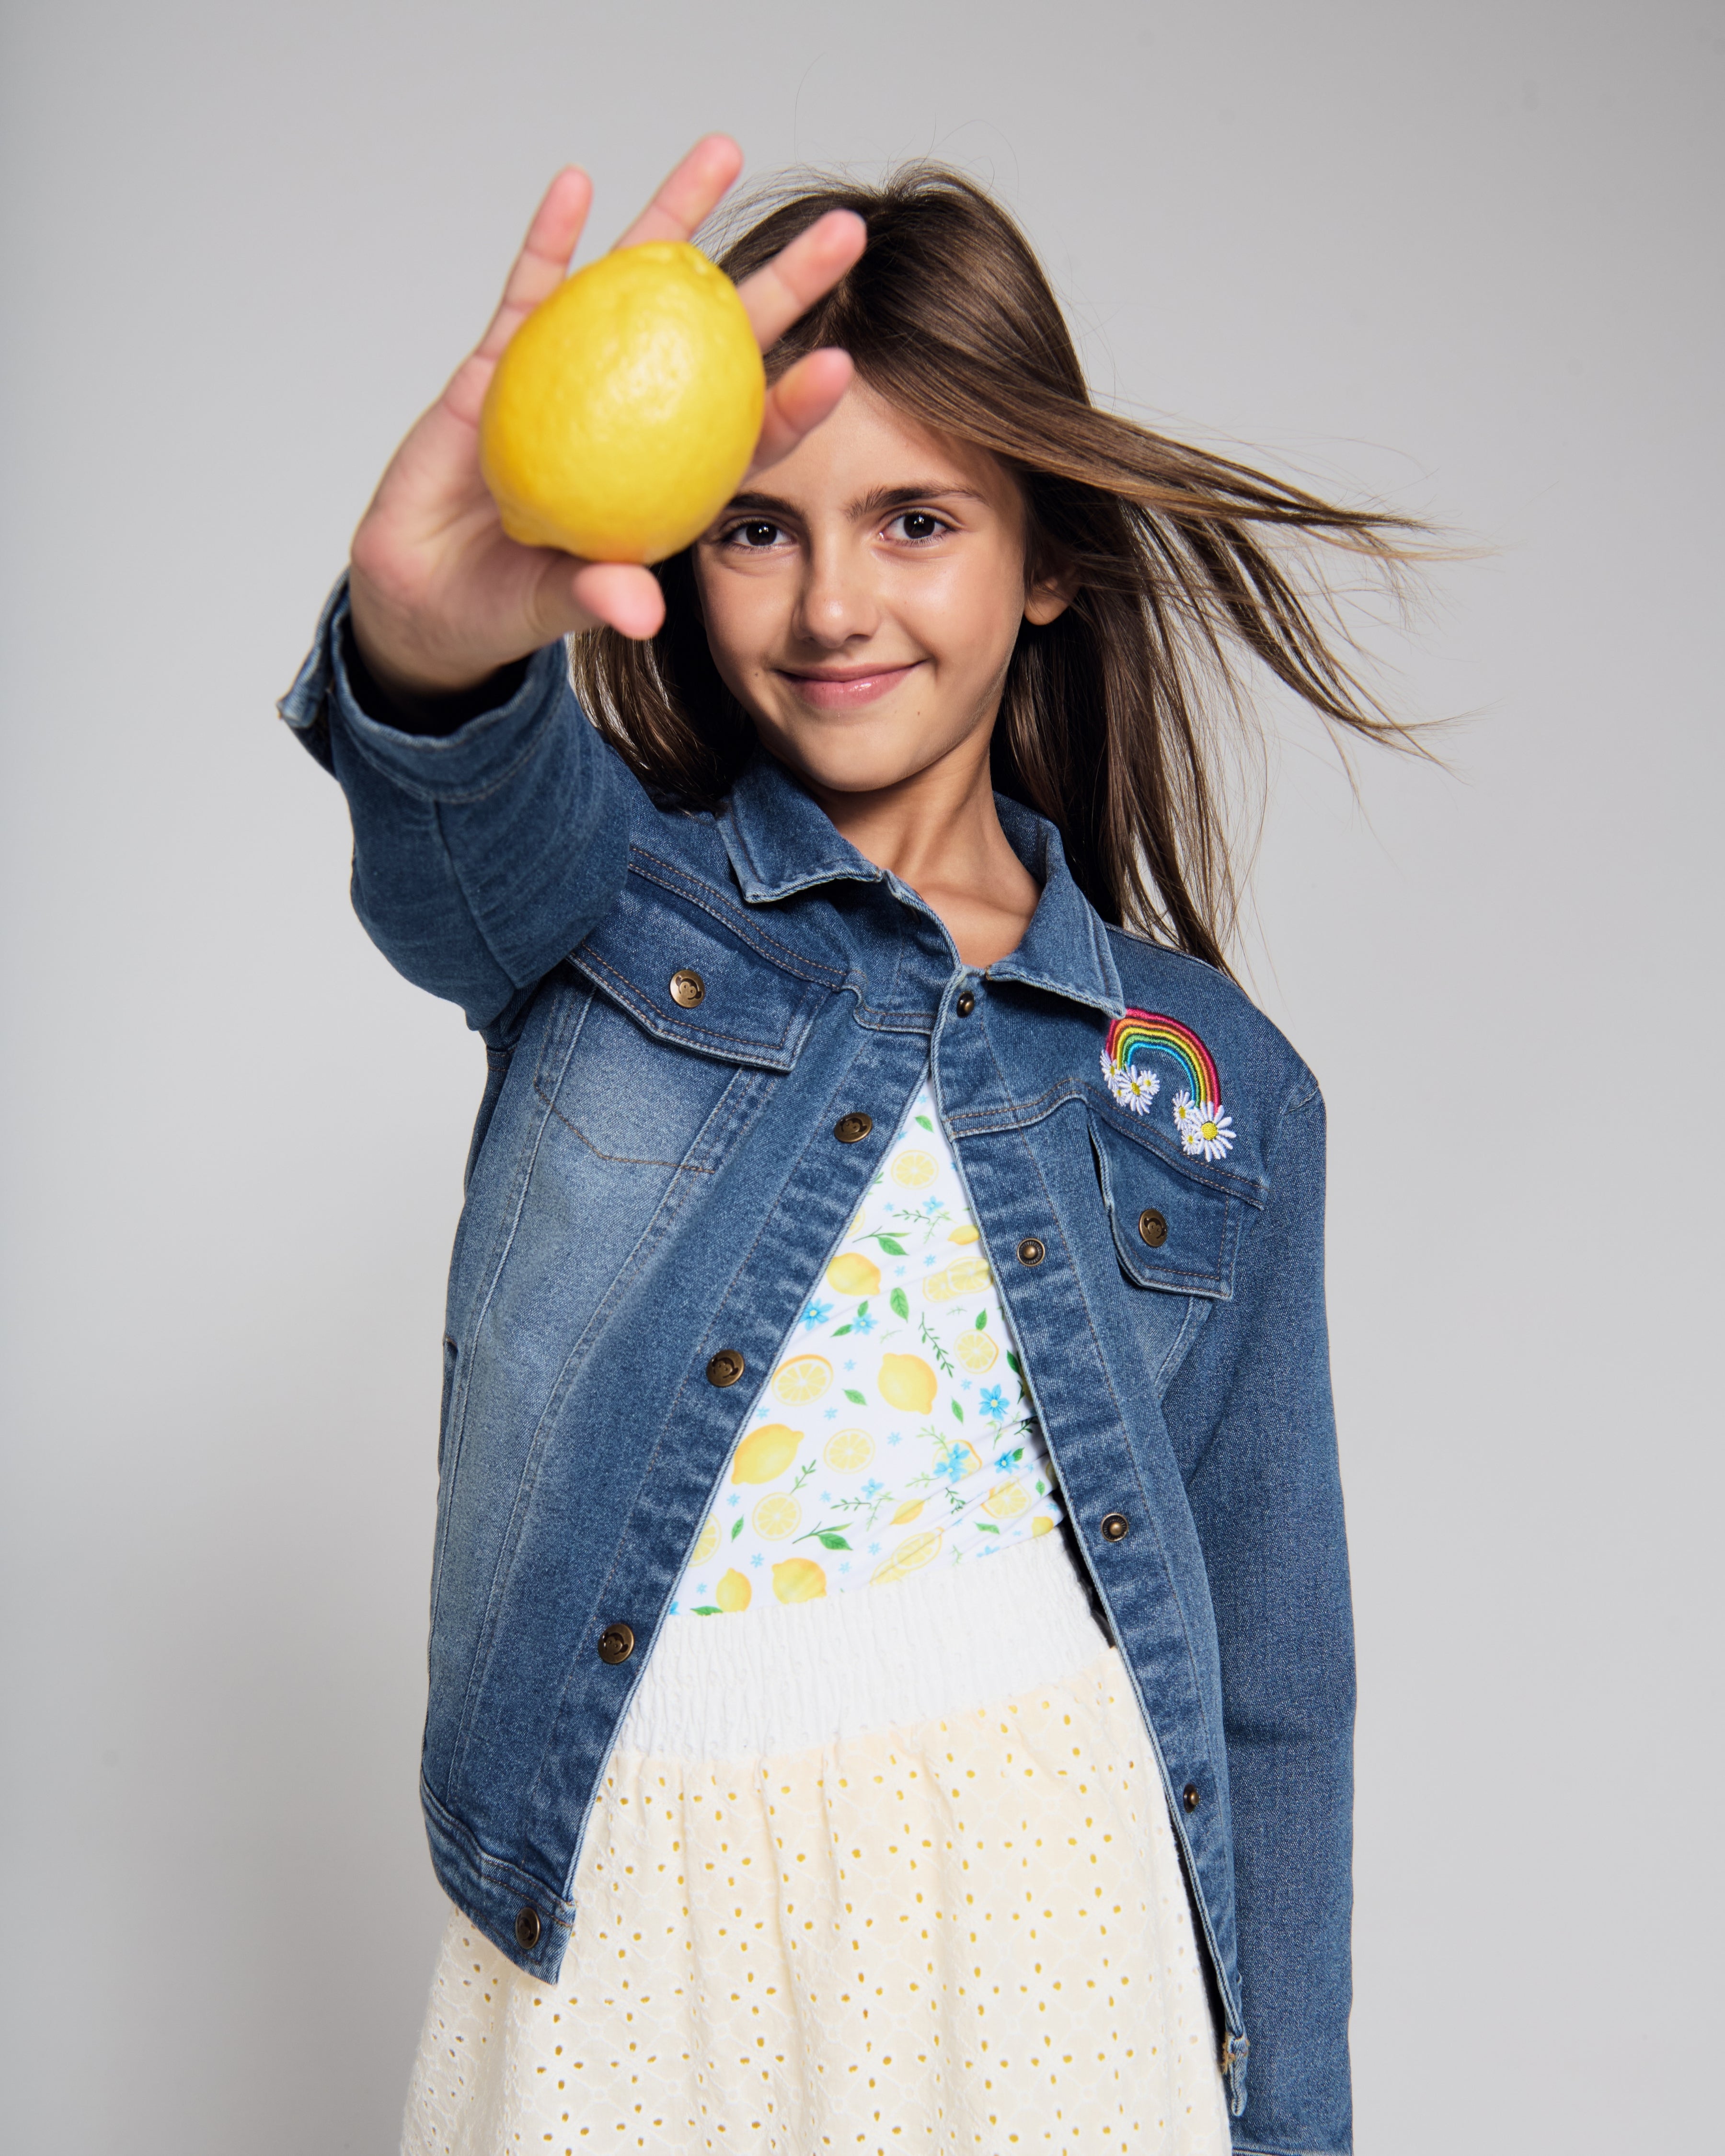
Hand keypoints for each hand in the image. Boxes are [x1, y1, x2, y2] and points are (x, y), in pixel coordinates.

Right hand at [347, 137, 864, 697]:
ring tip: (723, 153)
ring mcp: (570, 379)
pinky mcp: (502, 364)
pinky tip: (578, 186)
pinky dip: (551, 240)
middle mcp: (633, 418)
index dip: (792, 402)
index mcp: (665, 480)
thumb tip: (641, 615)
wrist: (424, 590)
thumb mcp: (552, 608)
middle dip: (780, 284)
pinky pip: (531, 289)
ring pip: (635, 285)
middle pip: (719, 338)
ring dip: (676, 217)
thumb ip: (597, 598)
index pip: (745, 434)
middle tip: (841, 232)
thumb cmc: (501, 604)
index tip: (838, 364)